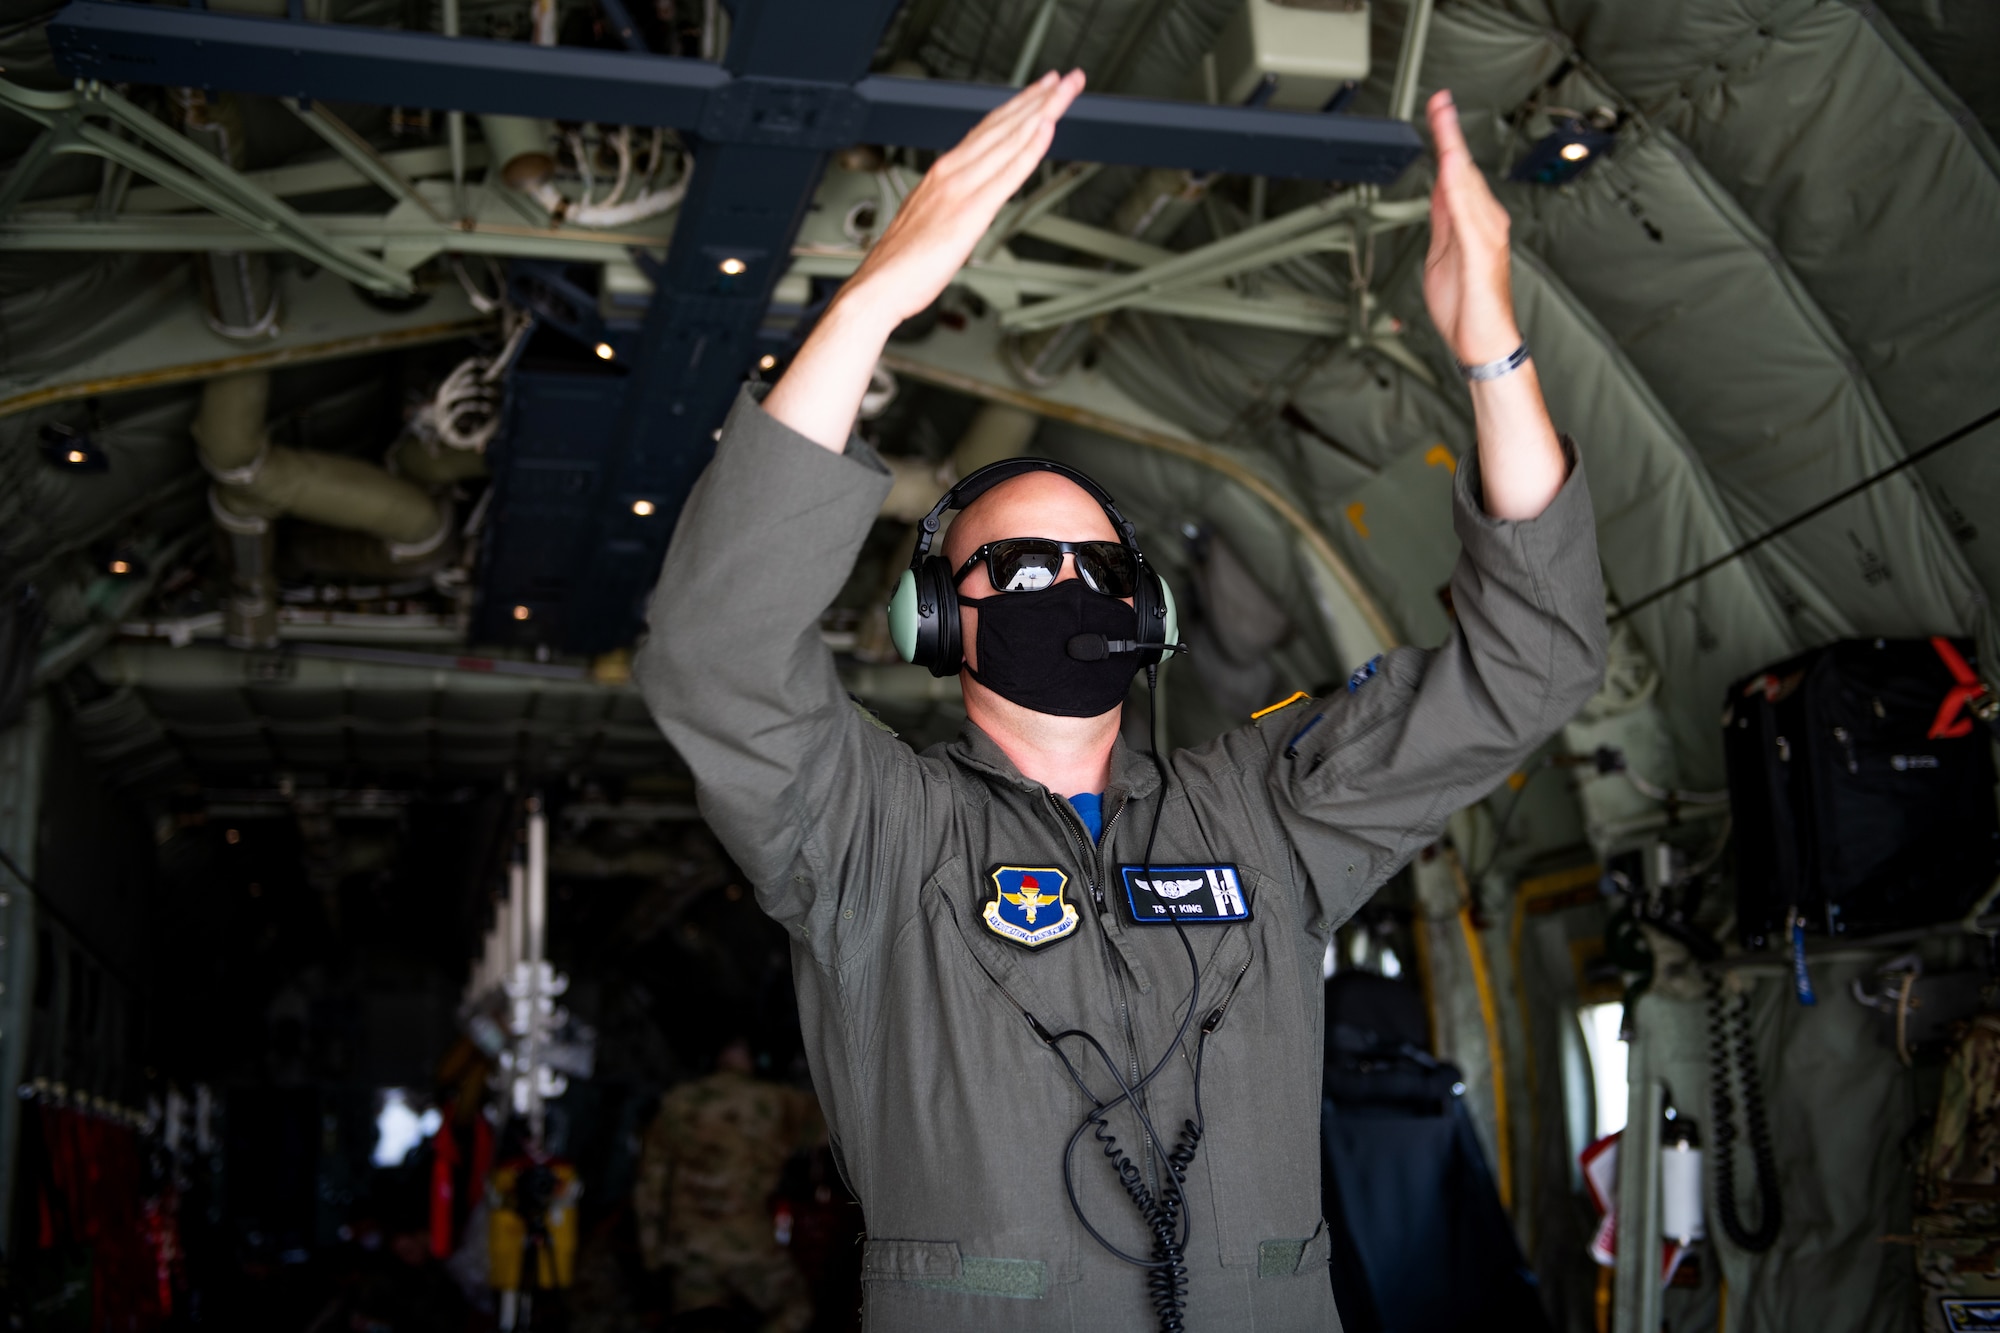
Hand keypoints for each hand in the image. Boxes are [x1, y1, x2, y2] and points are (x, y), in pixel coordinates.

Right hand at [765, 70, 1082, 450]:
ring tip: (1066, 91)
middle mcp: (951, 173)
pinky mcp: (969, 213)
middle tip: (1069, 79)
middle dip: (1038, 99)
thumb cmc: (900, 266)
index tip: (1042, 90)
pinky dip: (1027, 149)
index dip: (1018, 106)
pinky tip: (1046, 130)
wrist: (877, 288)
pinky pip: (1005, 174)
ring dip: (1041, 111)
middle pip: (1002, 126)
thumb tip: (971, 203)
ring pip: (1007, 140)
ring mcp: (960, 190)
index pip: (988, 130)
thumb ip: (953, 205)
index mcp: (942, 174)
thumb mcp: (930, 223)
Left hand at [1422, 90, 1520, 366]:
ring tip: (1444, 120)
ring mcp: (1486, 234)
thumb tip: (1437, 190)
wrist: (1483, 341)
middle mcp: (1485, 222)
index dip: (1447, 141)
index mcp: (1473, 222)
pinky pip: (1468, 213)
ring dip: (1454, 150)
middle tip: (1438, 102)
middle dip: (1450, 135)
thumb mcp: (1441, 253)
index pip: (1457, 174)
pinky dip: (1459, 188)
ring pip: (1467, 183)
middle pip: (1463, 169)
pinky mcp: (1481, 251)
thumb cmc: (1466, 306)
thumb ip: (1442, 220)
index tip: (1437, 113)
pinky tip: (1451, 168)